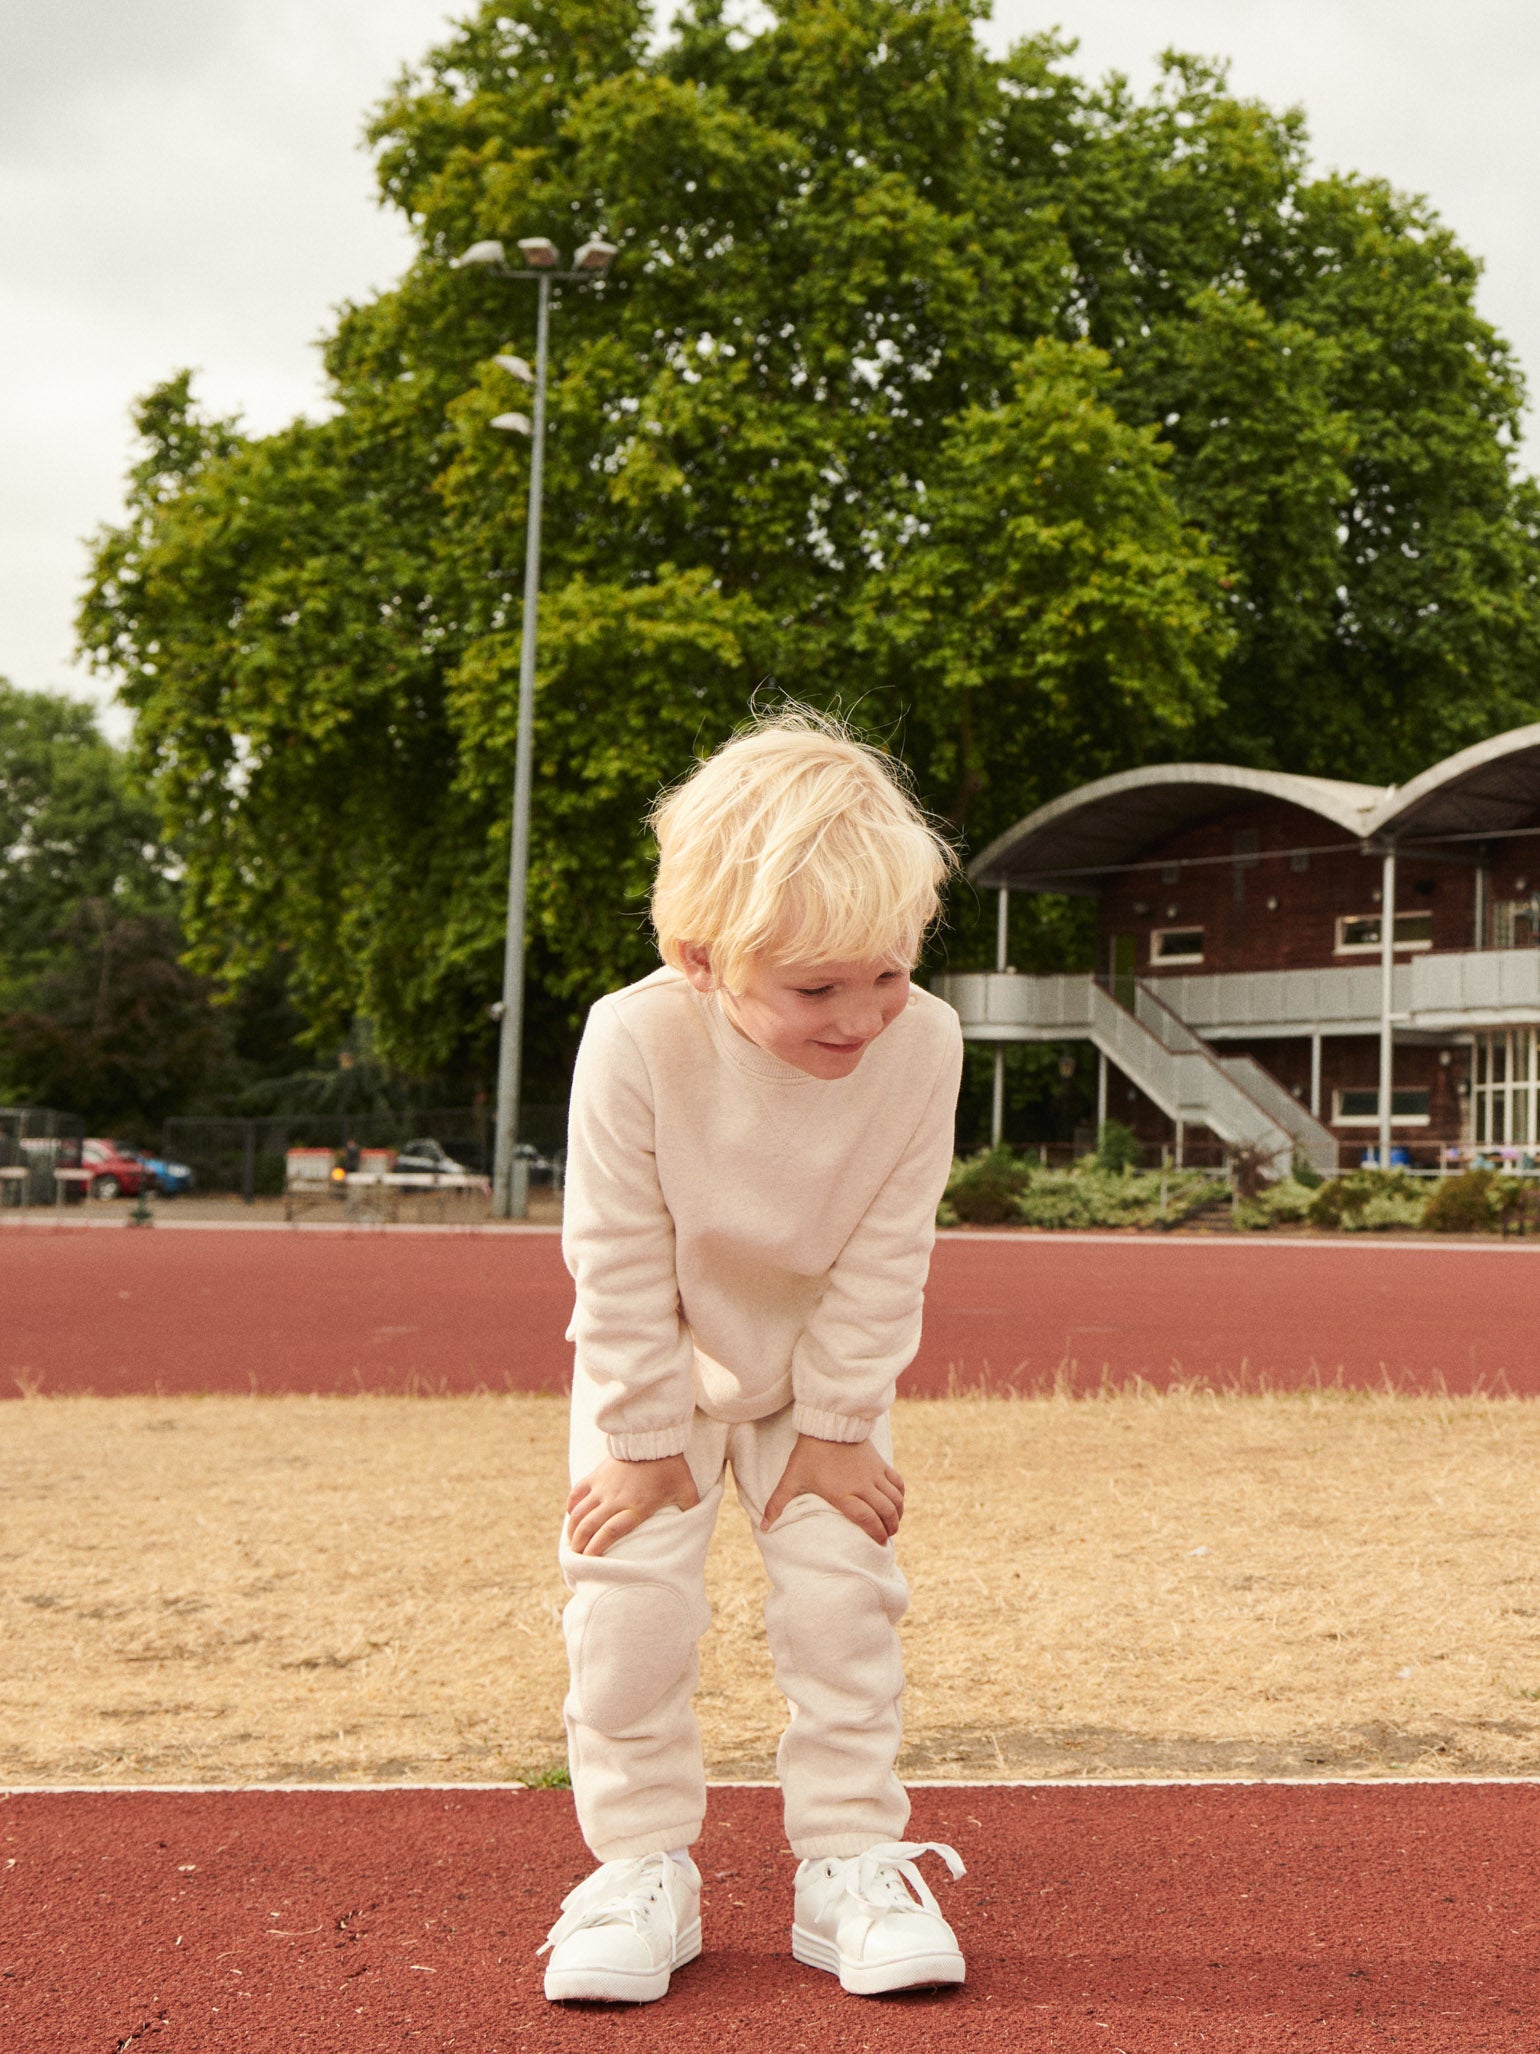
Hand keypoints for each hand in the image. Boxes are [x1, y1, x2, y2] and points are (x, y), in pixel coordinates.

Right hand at [566, 1454, 699, 1557]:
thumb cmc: (672, 1467)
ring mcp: (603, 1486)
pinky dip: (571, 1506)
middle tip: (577, 1557)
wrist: (654, 1437)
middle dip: (580, 1545)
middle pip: (590, 1526)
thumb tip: (697, 1526)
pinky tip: (571, 1516)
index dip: (597, 1548)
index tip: (590, 1560)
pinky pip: (577, 1492)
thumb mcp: (687, 1490)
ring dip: (572, 1530)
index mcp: (637, 1506)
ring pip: (580, 1512)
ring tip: (571, 1543)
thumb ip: (690, 1510)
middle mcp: (616, 1499)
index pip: (610, 1532)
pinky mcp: (597, 1474)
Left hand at [761, 1433, 904, 1543]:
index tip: (879, 1543)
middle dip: (889, 1528)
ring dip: (897, 1514)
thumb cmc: (809, 1453)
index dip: (876, 1533)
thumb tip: (763, 1527)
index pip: (867, 1519)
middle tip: (887, 1536)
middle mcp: (862, 1486)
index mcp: (843, 1494)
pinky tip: (897, 1503)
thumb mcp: (791, 1478)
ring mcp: (874, 1474)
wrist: (827, 1423)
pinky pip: (898, 1482)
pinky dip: (901, 1495)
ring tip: (894, 1524)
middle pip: (885, 1512)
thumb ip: (777, 1503)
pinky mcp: (880, 1463)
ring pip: (895, 1500)